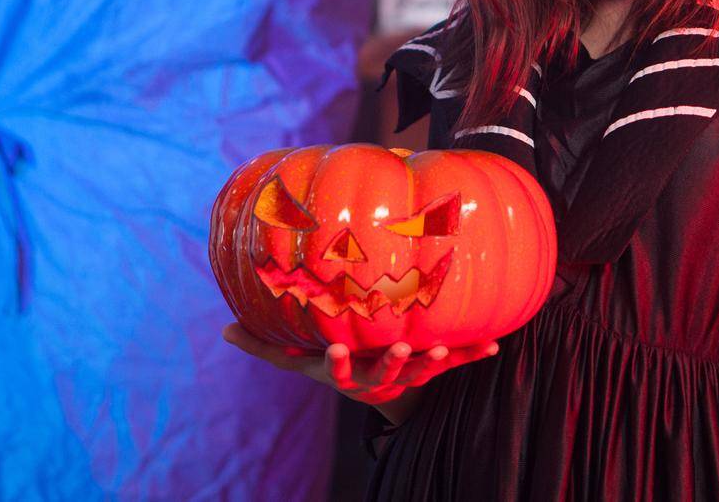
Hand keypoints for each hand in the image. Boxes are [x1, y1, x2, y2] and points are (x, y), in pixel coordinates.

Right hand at [221, 323, 497, 404]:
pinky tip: (495, 345)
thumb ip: (266, 346)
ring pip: (422, 369)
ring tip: (446, 349)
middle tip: (401, 346)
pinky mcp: (432, 366)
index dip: (340, 361)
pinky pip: (455, 362)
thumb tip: (223, 331)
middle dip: (392, 361)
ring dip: (435, 359)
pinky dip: (474, 353)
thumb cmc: (336, 363)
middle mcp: (377, 376)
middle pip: (384, 372)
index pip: (339, 368)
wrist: (378, 388)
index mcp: (347, 371)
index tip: (338, 349)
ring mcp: (407, 373)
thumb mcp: (299, 360)